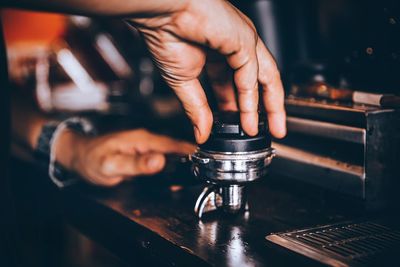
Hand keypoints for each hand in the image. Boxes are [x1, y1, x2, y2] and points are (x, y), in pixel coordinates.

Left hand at [55, 129, 195, 186]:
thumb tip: (160, 161)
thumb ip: (136, 164)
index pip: (173, 144)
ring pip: (170, 153)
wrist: (79, 156)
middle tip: (208, 168)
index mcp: (142, 139)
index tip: (208, 158)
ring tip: (198, 171)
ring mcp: (144, 145)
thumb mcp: (112, 165)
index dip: (191, 152)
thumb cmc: (91, 159)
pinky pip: (162, 157)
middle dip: (192, 157)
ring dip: (184, 161)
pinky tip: (178, 172)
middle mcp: (146, 139)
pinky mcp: (142, 152)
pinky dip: (173, 164)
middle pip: (175, 148)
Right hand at [130, 0, 285, 142]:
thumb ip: (196, 109)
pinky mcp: (244, 41)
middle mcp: (235, 48)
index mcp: (220, 55)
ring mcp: (243, 43)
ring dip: (269, 106)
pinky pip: (251, 75)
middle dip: (266, 108)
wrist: (161, 14)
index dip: (242, 108)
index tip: (244, 127)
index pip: (238, 85)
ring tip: (272, 129)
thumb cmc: (167, 34)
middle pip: (259, 82)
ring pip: (265, 78)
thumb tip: (201, 133)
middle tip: (272, 131)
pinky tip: (249, 117)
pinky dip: (251, 99)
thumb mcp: (183, 83)